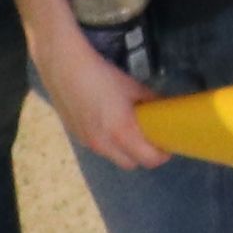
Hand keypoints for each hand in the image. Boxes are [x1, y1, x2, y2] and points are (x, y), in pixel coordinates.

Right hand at [42, 34, 168, 170]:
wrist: (64, 69)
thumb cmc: (103, 76)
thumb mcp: (133, 87)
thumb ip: (150, 102)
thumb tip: (161, 108)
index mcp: (122, 133)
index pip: (149, 159)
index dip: (161, 155)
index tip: (168, 144)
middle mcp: (104, 145)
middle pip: (131, 163)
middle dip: (143, 155)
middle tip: (151, 138)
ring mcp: (88, 142)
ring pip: (113, 157)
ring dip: (124, 150)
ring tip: (129, 130)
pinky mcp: (76, 136)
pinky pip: (99, 148)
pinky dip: (108, 142)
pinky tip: (108, 122)